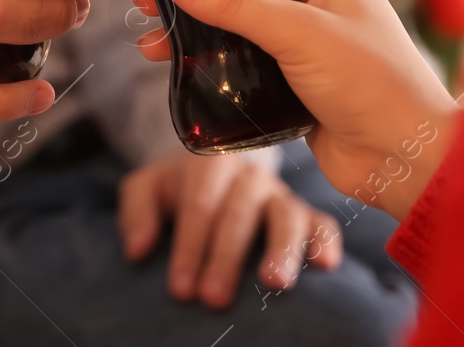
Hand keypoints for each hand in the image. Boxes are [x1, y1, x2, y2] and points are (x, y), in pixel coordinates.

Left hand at [118, 152, 340, 307]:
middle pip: (239, 213)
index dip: (190, 247)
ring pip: (286, 215)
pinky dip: (326, 242)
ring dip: (281, 249)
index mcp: (210, 163)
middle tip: (213, 299)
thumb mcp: (148, 187)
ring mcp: (281, 194)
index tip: (180, 289)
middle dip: (225, 258)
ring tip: (273, 284)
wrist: (219, 167)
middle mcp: (249, 177)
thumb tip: (137, 250)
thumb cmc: (180, 187)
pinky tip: (327, 267)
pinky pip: (323, 223)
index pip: (200, 205)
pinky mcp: (307, 214)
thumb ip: (136, 210)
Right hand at [134, 0, 458, 220]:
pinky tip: (178, 71)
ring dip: (196, 34)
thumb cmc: (373, 84)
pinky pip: (243, 66)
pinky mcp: (294, 84)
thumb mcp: (297, 33)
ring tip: (151, 44)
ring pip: (238, 29)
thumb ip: (233, 3)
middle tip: (148, 2)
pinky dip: (212, 67)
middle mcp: (318, 2)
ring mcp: (306, 45)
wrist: (407, 161)